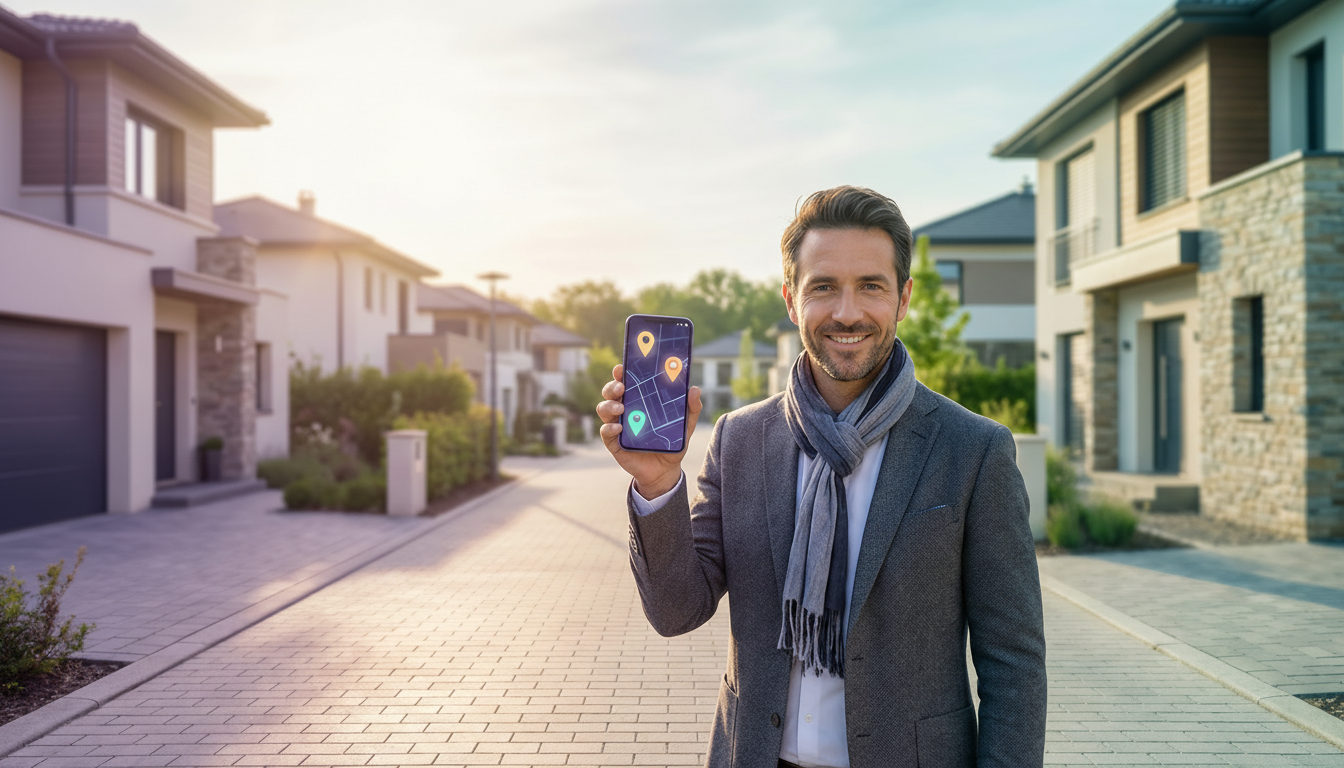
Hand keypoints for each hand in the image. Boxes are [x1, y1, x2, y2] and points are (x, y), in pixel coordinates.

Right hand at [596, 363, 701, 498]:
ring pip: (604, 409)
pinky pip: (605, 433)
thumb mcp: (685, 425)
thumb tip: (695, 389)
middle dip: (612, 386)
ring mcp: (617, 425)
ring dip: (609, 406)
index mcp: (639, 400)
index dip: (621, 373)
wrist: (666, 470)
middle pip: (610, 392)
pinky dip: (609, 429)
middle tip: (621, 387)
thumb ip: (691, 408)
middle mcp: (625, 410)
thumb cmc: (672, 442)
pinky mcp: (614, 443)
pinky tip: (617, 428)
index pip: (626, 381)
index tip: (622, 367)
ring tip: (621, 408)